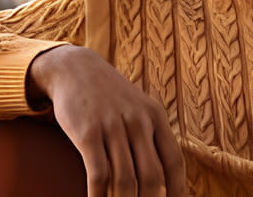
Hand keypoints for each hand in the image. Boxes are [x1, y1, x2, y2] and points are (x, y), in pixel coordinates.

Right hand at [27, 44, 186, 196]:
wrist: (75, 68)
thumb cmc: (110, 97)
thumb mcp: (138, 109)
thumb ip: (152, 138)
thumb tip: (165, 178)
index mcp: (156, 117)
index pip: (174, 162)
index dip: (177, 191)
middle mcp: (138, 121)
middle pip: (152, 176)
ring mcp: (113, 126)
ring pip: (125, 180)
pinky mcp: (88, 133)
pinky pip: (99, 174)